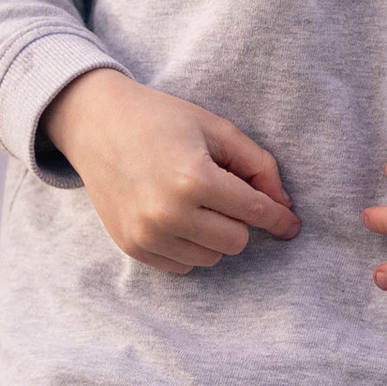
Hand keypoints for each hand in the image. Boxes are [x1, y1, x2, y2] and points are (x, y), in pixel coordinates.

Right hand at [42, 67, 298, 274]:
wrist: (95, 124)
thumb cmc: (161, 119)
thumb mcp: (216, 128)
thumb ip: (258, 165)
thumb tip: (283, 206)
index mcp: (194, 179)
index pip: (254, 212)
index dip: (279, 218)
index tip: (291, 225)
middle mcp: (169, 213)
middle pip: (236, 241)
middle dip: (238, 220)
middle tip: (220, 191)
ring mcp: (147, 234)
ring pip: (211, 258)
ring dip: (213, 235)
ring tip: (193, 202)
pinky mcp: (132, 247)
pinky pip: (182, 266)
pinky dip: (188, 246)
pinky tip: (174, 215)